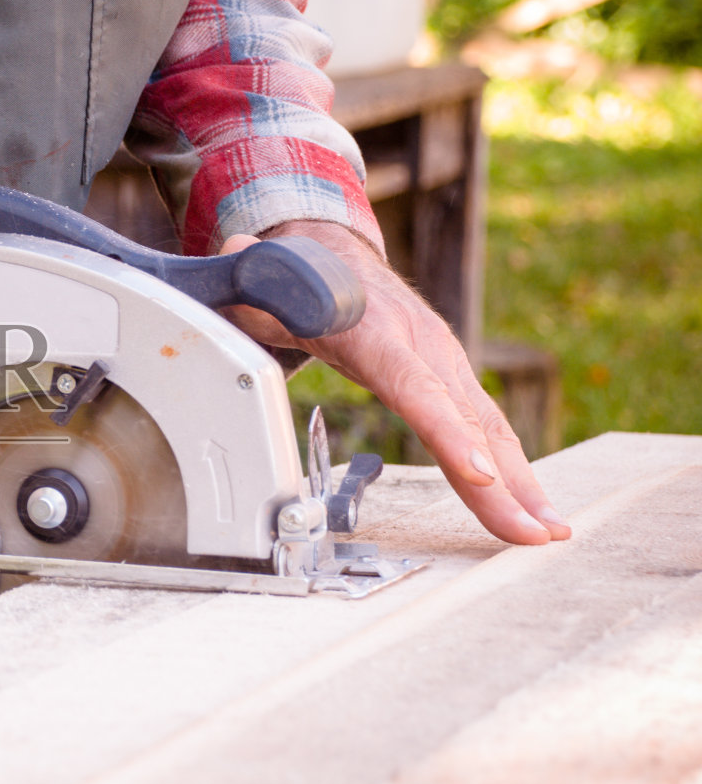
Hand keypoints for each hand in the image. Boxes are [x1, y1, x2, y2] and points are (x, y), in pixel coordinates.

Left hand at [218, 221, 570, 545]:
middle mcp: (422, 346)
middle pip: (466, 419)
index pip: (415, 386)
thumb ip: (250, 277)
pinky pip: (486, 428)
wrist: (333, 252)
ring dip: (523, 483)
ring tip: (548, 533)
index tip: (481, 472)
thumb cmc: (301, 278)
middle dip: (504, 481)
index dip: (448, 430)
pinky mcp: (451, 378)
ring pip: (488, 427)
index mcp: (377, 330)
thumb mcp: (266, 280)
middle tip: (535, 532)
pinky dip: (515, 470)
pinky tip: (532, 509)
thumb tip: (236, 250)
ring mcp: (443, 362)